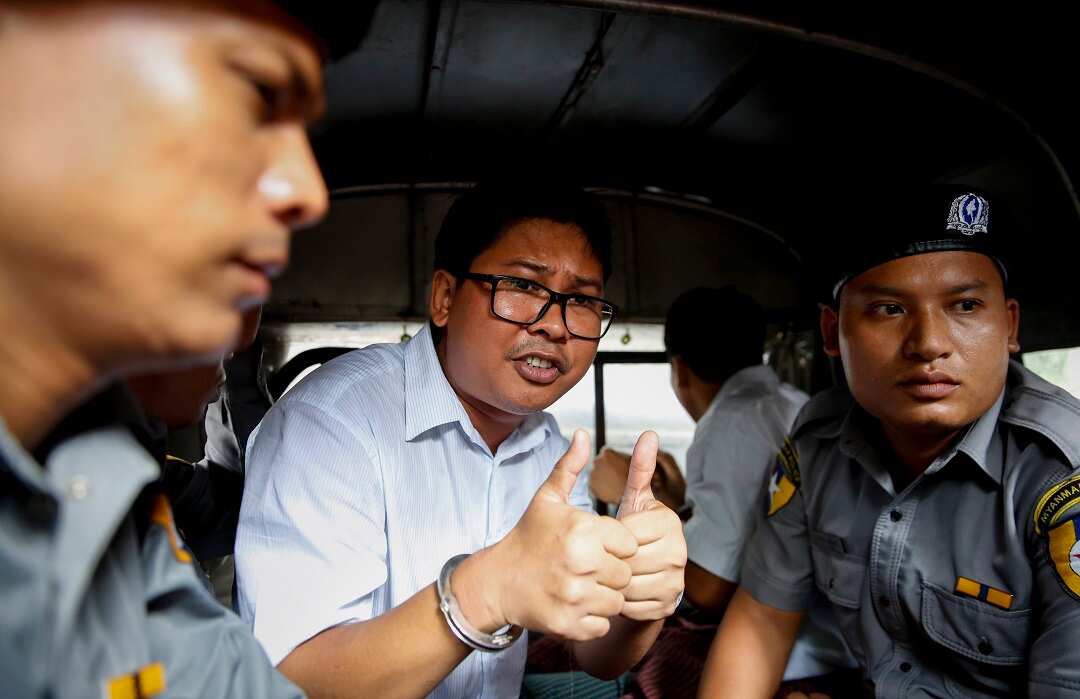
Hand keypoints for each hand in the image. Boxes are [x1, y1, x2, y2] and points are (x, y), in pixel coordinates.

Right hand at [457, 430, 637, 640]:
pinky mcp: (570, 624)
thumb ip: (570, 466)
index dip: (615, 545)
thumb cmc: (528, 536)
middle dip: (611, 571)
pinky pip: (602, 624)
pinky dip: (593, 618)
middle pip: (625, 573)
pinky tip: (575, 603)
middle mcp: (582, 564)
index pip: (628, 543)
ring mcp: (575, 597)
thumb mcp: (547, 498)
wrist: (498, 581)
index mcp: (583, 531)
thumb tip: (584, 433)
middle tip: (588, 567)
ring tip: (582, 584)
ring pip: (617, 600)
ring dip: (604, 595)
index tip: (597, 545)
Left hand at [615, 432, 686, 620]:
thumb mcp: (635, 500)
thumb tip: (648, 433)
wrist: (648, 573)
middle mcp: (679, 552)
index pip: (625, 534)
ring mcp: (676, 581)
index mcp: (670, 523)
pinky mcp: (668, 604)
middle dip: (610, 560)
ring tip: (612, 571)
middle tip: (605, 556)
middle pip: (626, 561)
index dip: (610, 538)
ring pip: (627, 585)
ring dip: (612, 581)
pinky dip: (621, 601)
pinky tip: (619, 589)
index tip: (608, 536)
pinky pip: (632, 605)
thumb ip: (641, 469)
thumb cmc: (636, 531)